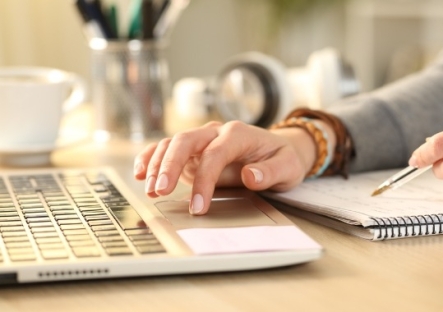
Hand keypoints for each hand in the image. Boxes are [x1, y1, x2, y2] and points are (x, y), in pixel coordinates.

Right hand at [133, 120, 321, 214]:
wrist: (279, 150)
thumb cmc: (283, 159)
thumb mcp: (288, 167)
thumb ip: (270, 172)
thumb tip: (249, 176)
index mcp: (238, 134)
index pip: (215, 154)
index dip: (204, 180)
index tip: (199, 206)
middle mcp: (216, 132)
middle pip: (186, 141)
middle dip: (169, 165)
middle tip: (160, 190)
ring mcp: (203, 141)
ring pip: (172, 144)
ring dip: (158, 164)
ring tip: (151, 189)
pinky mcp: (194, 152)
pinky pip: (168, 149)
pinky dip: (152, 158)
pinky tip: (141, 172)